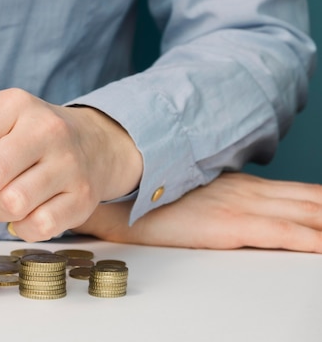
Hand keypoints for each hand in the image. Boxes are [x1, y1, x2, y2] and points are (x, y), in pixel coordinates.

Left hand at [0, 88, 142, 240]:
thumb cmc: (25, 140)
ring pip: (10, 206)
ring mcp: (69, 162)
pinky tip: (34, 206)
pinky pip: (36, 228)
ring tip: (15, 191)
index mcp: (10, 105)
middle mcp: (44, 128)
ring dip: (1, 210)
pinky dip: (24, 226)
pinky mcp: (84, 195)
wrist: (95, 142)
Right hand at [73, 172, 321, 252]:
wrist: (123, 198)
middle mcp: (246, 190)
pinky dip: (312, 239)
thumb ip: (210, 205)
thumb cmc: (147, 202)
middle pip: (310, 199)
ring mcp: (241, 204)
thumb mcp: (186, 200)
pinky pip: (286, 232)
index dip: (321, 203)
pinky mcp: (232, 223)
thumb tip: (215, 215)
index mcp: (237, 186)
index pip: (297, 193)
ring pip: (307, 211)